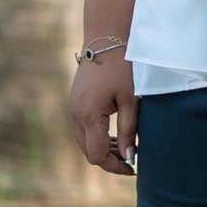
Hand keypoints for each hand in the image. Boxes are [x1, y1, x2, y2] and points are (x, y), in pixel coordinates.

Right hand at [68, 49, 137, 175]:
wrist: (106, 38)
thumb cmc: (122, 67)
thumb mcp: (130, 100)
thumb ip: (129, 130)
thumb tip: (129, 157)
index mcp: (88, 115)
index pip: (97, 155)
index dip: (115, 166)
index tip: (133, 168)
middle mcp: (75, 114)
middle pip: (88, 151)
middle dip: (109, 160)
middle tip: (131, 161)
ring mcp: (73, 108)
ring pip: (84, 141)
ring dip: (103, 149)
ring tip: (125, 149)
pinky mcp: (75, 102)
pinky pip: (83, 129)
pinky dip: (97, 137)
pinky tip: (115, 136)